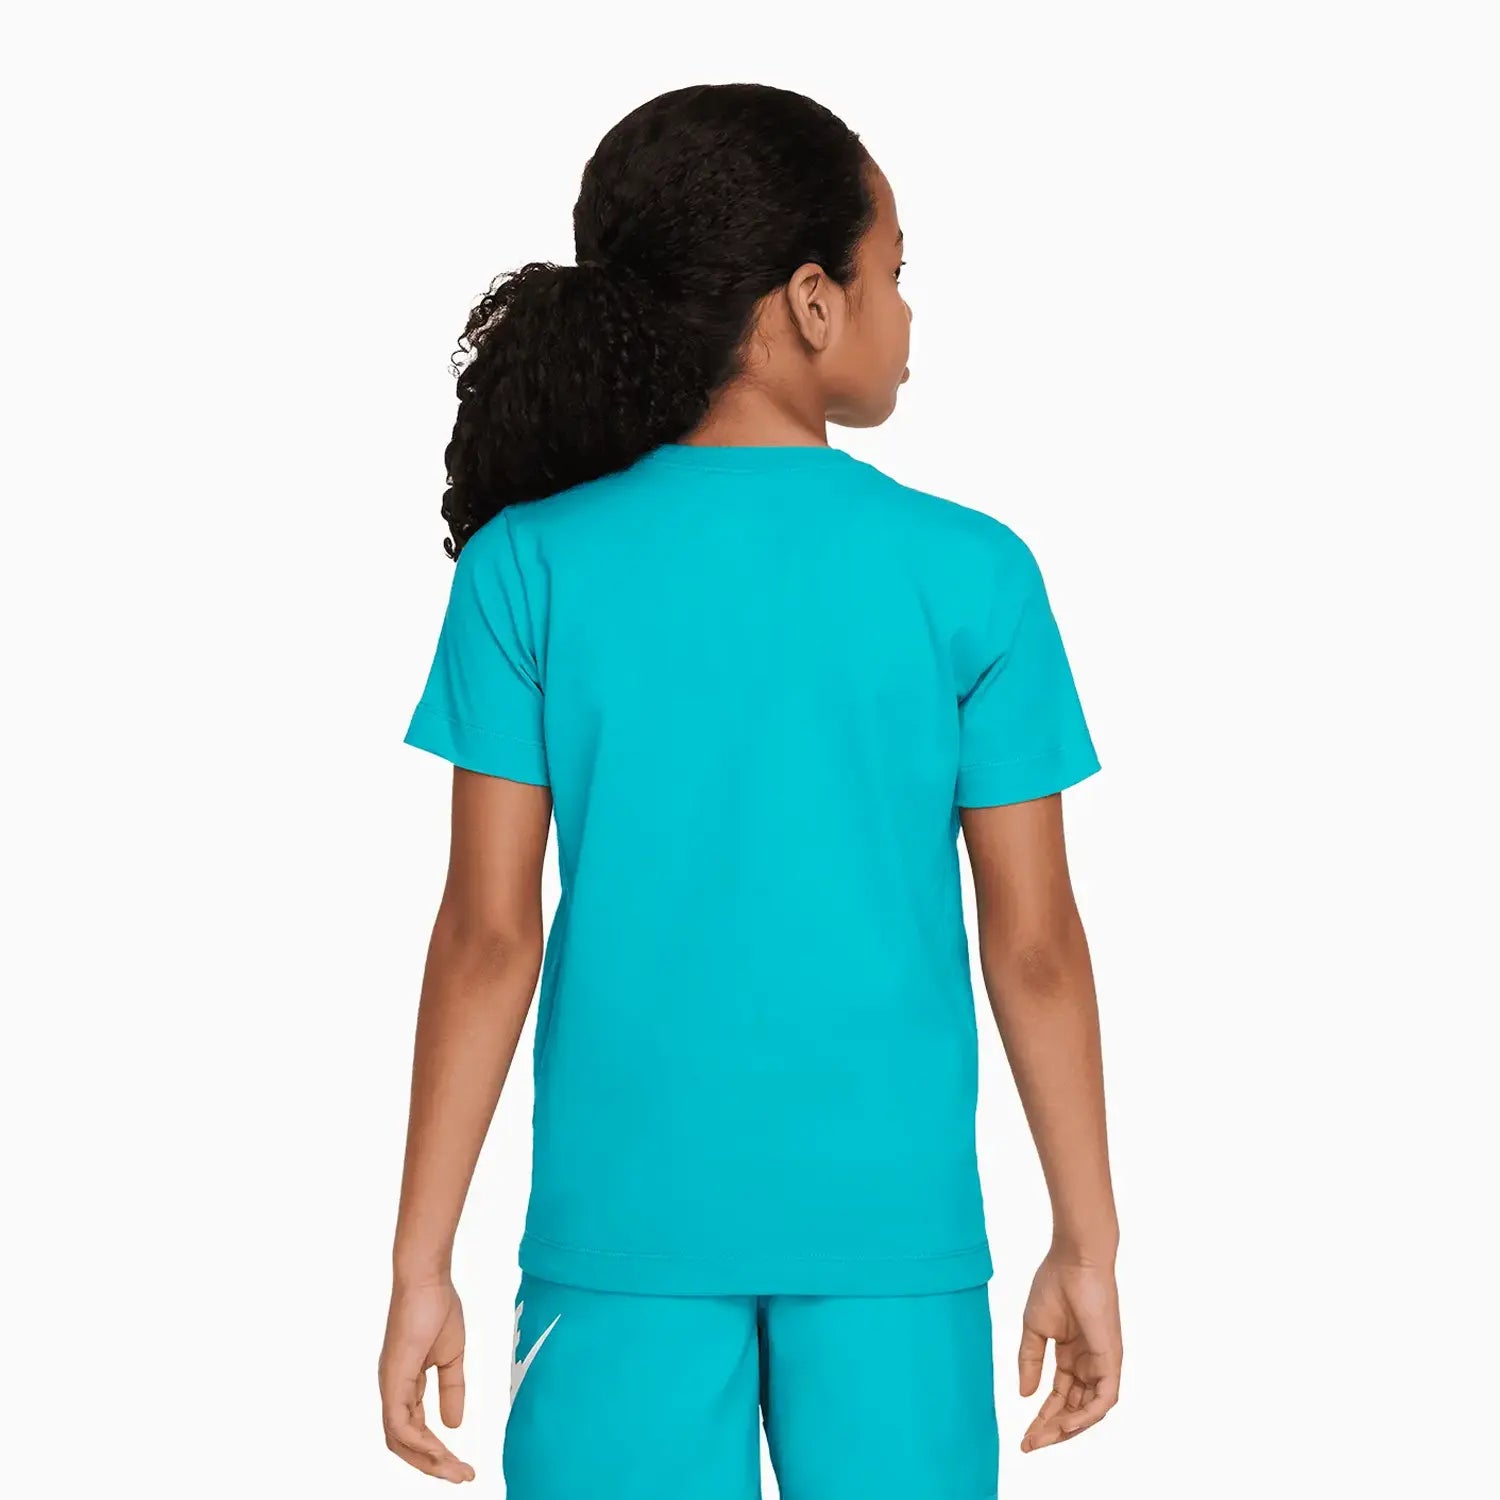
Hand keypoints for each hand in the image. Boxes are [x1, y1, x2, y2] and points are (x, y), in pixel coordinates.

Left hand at [379, 1278, 474, 1482]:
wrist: (428, 1280)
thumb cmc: (438, 1308)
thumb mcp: (452, 1357)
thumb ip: (452, 1390)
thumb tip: (455, 1425)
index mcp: (405, 1385)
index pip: (415, 1431)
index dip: (437, 1452)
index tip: (464, 1465)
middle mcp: (393, 1390)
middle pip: (404, 1444)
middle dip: (433, 1466)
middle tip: (463, 1476)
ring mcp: (390, 1385)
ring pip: (400, 1440)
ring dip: (428, 1460)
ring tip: (456, 1470)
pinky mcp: (393, 1378)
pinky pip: (399, 1423)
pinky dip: (418, 1442)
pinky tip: (439, 1450)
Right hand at [1017, 1251, 1121, 1450]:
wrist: (1073, 1261)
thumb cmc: (1054, 1284)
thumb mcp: (1034, 1329)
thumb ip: (1029, 1361)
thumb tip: (1025, 1395)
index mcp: (1071, 1355)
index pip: (1058, 1397)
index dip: (1041, 1418)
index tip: (1023, 1437)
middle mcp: (1088, 1364)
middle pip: (1073, 1409)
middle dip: (1051, 1429)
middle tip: (1029, 1444)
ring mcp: (1101, 1364)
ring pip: (1088, 1411)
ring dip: (1066, 1428)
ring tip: (1042, 1438)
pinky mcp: (1112, 1360)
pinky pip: (1103, 1400)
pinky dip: (1085, 1416)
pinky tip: (1064, 1423)